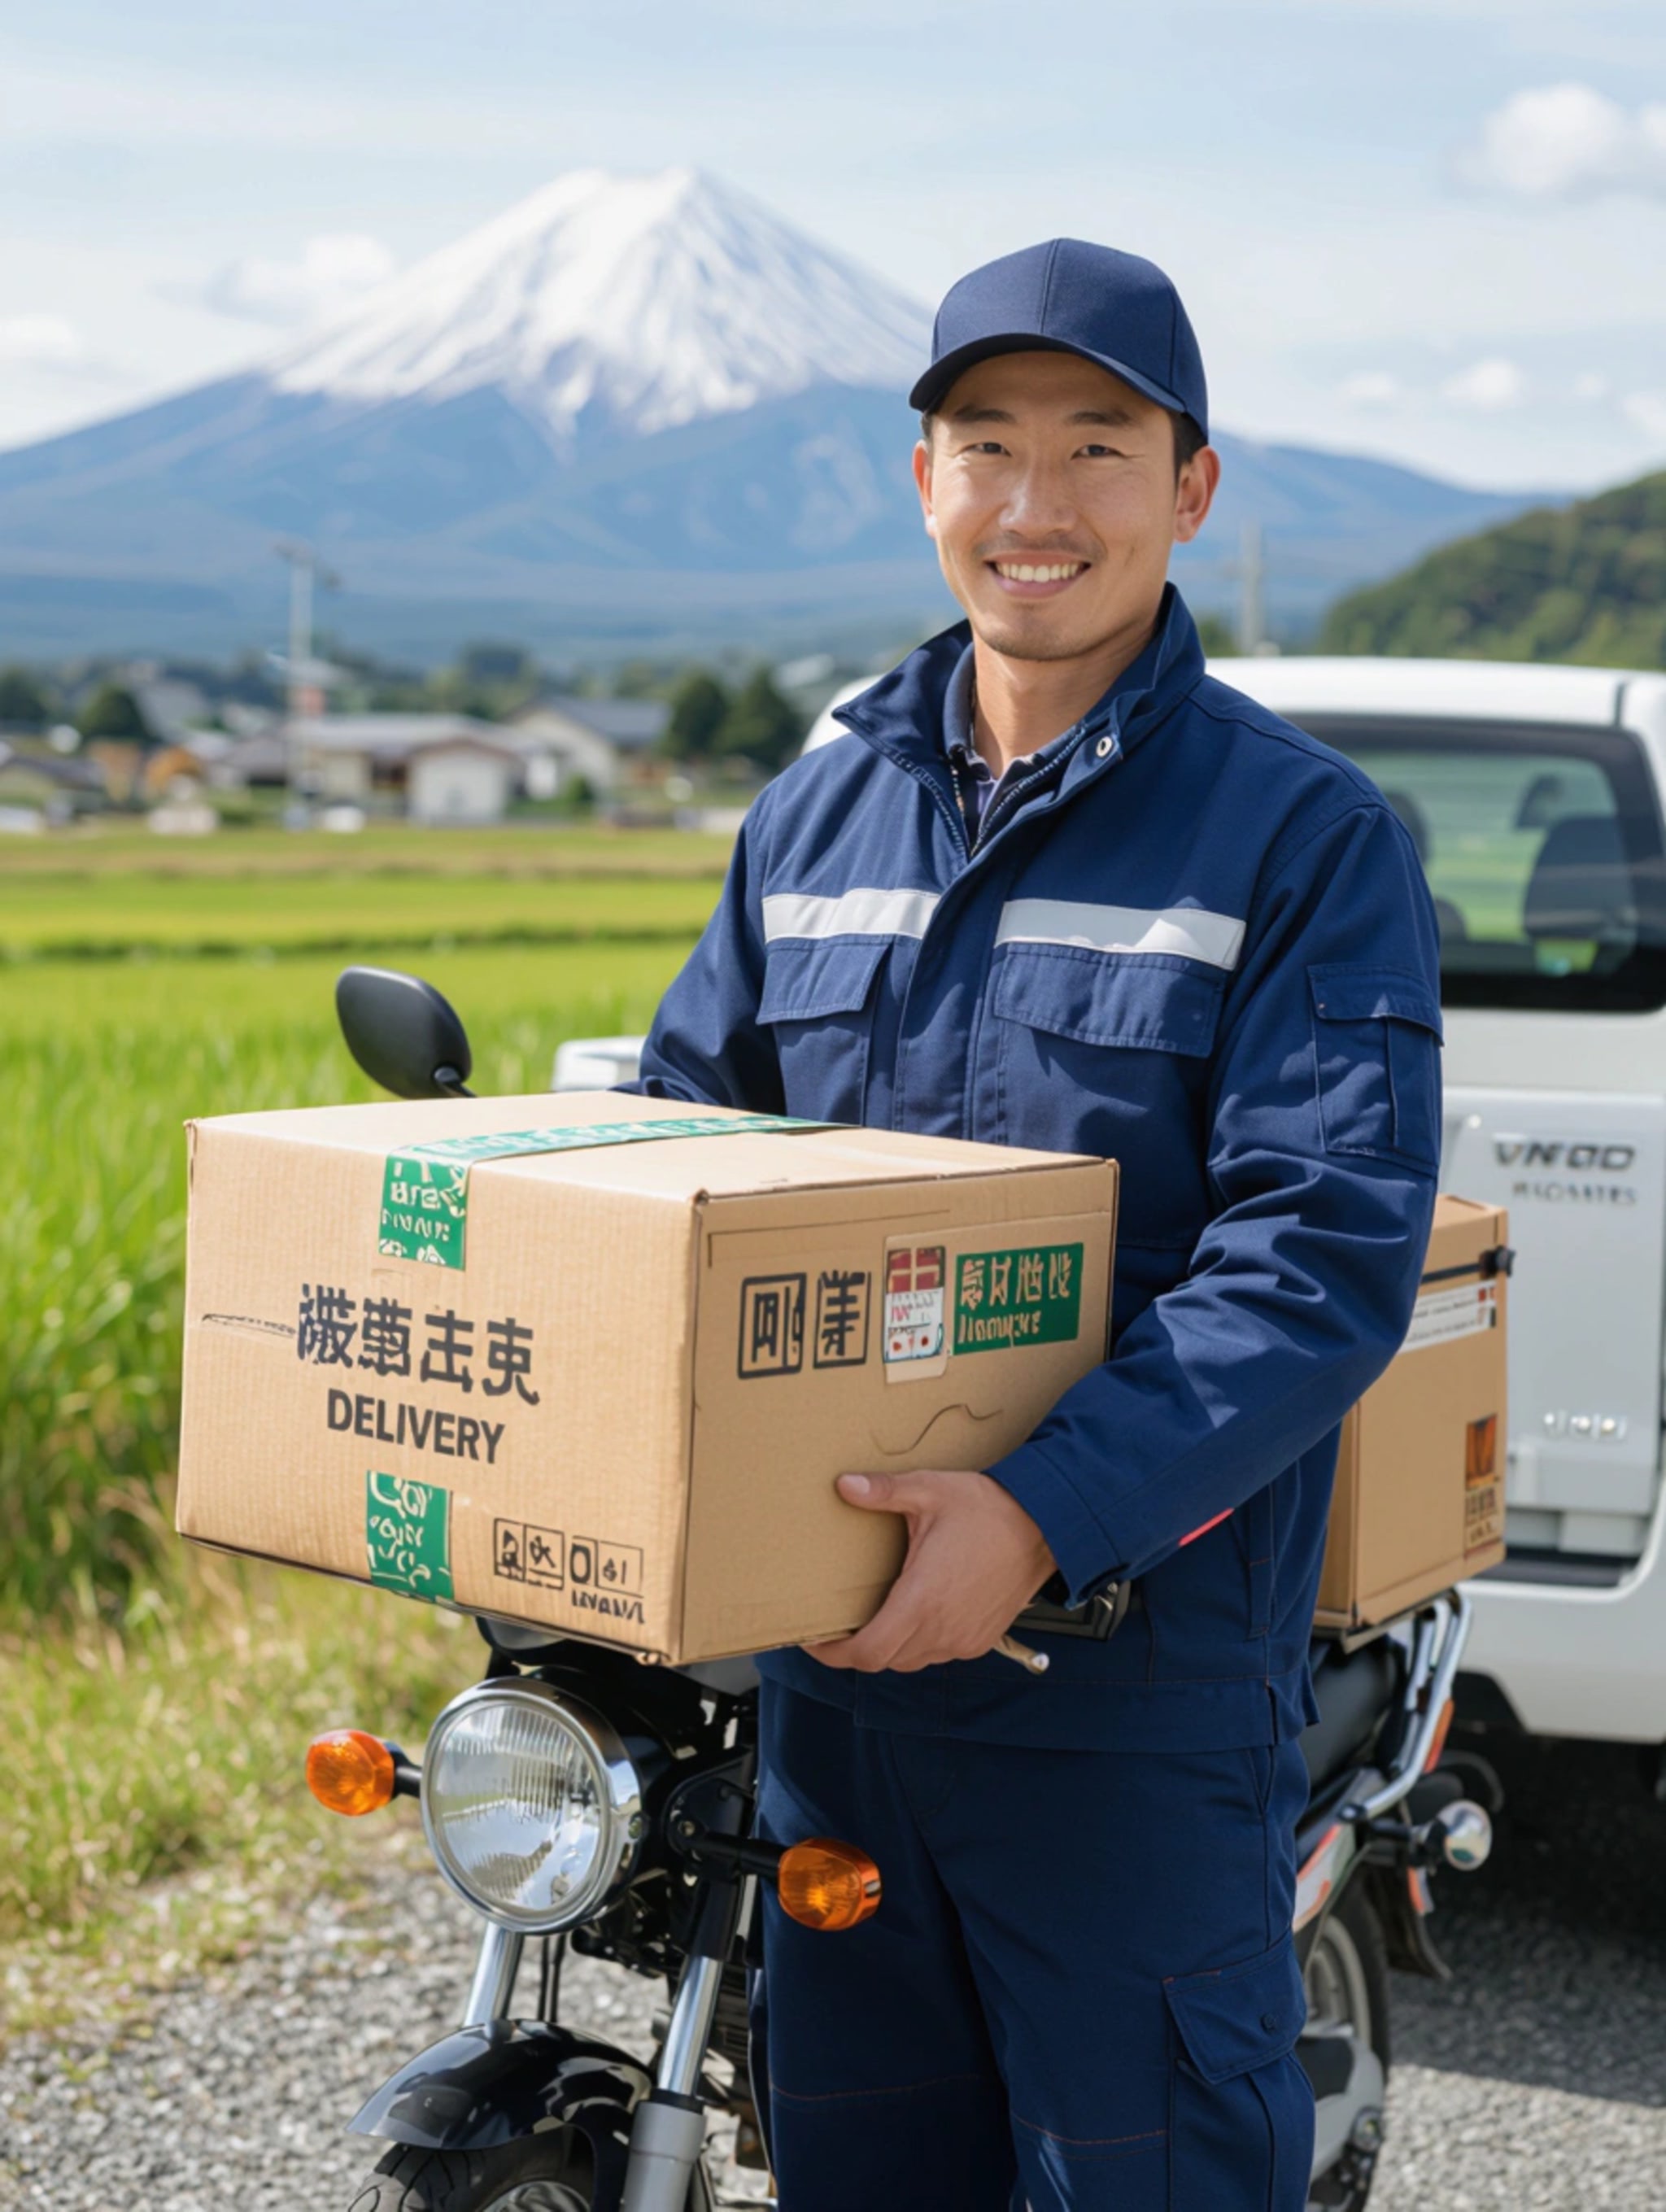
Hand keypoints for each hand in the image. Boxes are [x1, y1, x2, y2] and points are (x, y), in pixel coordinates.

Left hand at [803, 1468, 1056, 1673]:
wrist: (1047, 1527)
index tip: (814, 1640)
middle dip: (855, 1650)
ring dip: (888, 1647)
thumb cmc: (989, 1509)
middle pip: (882, 1662)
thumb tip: (843, 1485)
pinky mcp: (980, 1640)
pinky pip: (937, 1654)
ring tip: (873, 1618)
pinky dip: (918, 1644)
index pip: (866, 1653)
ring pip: (909, 1661)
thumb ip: (884, 1492)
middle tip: (837, 1627)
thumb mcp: (930, 1491)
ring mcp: (963, 1639)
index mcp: (922, 1600)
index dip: (833, 1655)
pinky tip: (914, 1614)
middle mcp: (941, 1629)